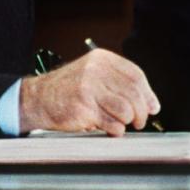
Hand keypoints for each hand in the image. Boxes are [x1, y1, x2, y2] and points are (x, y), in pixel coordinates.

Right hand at [19, 48, 159, 135]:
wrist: (38, 98)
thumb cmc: (68, 89)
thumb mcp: (93, 75)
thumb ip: (120, 84)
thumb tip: (151, 104)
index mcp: (101, 59)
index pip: (136, 75)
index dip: (148, 93)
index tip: (152, 106)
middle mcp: (96, 70)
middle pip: (133, 93)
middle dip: (141, 112)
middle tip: (140, 121)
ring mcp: (89, 89)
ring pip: (126, 109)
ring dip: (128, 122)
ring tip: (121, 124)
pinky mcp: (83, 109)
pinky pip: (112, 124)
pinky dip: (116, 130)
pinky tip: (110, 128)